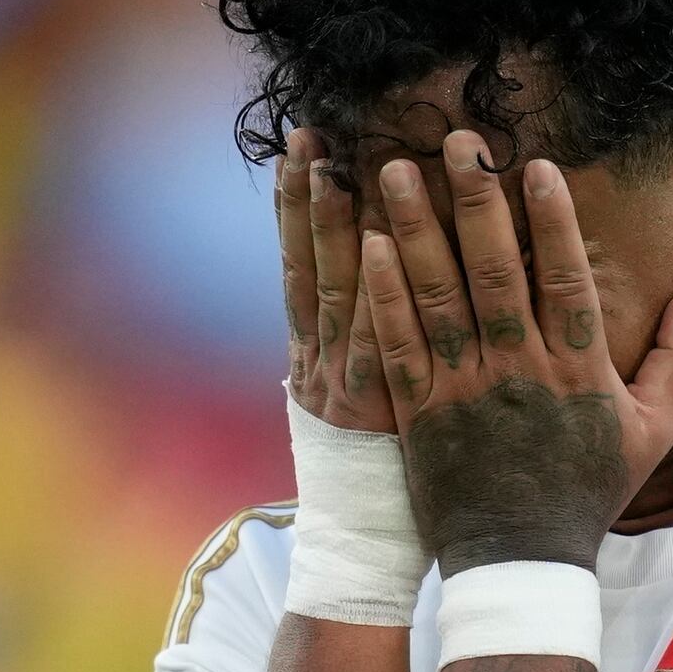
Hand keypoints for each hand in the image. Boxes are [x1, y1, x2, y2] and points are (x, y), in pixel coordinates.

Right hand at [275, 130, 394, 437]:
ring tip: (333, 169)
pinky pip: (374, 339)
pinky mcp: (373, 404)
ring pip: (334, 290)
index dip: (294, 208)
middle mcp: (318, 356)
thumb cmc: (378, 457)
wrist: (368, 533)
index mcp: (311, 350)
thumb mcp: (356, 394)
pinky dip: (373, 293)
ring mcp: (342, 378)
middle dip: (305, 198)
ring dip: (331, 227)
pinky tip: (374, 246)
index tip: (298, 150)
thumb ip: (361, 340)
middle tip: (308, 137)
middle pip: (308, 264)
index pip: (298, 265)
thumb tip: (372, 273)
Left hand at [356, 133, 672, 571]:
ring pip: (437, 296)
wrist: (520, 563)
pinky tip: (368, 244)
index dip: (551, 219)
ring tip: (393, 170)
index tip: (536, 165)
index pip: (565, 278)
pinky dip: (384, 294)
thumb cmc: (589, 492)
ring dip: (414, 228)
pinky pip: (399, 343)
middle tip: (455, 139)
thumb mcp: (653, 429)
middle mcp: (520, 372)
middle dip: (474, 199)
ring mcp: (465, 390)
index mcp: (578, 370)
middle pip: (494, 270)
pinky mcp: (420, 412)